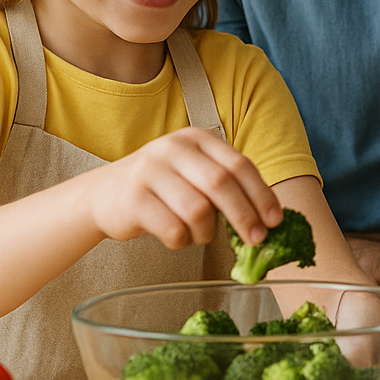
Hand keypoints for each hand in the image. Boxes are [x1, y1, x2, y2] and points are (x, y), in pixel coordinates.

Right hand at [85, 127, 280, 250]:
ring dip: (207, 232)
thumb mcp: (193, 172)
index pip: (239, 164)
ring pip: (198, 210)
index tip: (276, 220)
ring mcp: (150, 171)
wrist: (103, 194)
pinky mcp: (133, 199)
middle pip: (221, 184)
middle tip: (257, 239)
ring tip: (201, 235)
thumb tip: (268, 218)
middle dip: (245, 215)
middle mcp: (173, 148)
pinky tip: (178, 237)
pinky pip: (173, 229)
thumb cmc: (161, 186)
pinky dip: (183, 241)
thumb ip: (225, 184)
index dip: (261, 194)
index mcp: (196, 138)